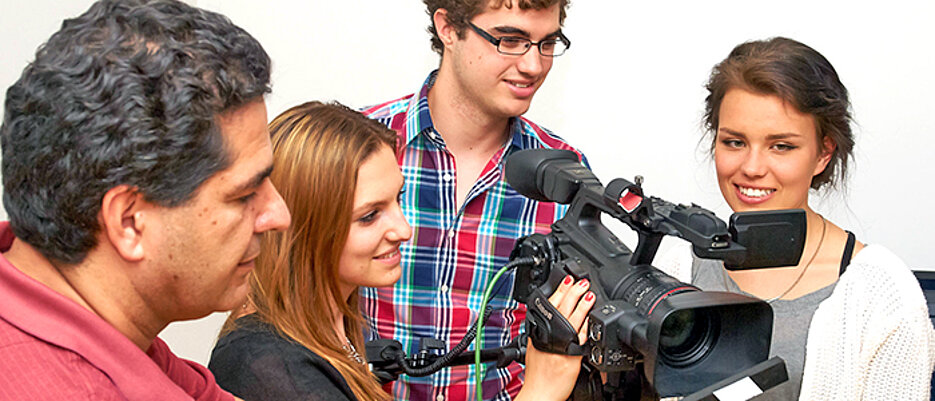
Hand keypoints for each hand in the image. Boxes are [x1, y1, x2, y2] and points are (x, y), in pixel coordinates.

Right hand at [515, 275, 595, 400]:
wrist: (539, 393)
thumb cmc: (538, 374)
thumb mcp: (536, 346)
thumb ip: (546, 331)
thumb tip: (554, 318)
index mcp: (538, 331)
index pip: (548, 305)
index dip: (558, 290)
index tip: (566, 278)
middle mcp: (549, 336)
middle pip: (560, 308)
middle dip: (570, 292)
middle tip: (579, 280)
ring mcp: (561, 346)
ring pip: (571, 320)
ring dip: (580, 304)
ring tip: (588, 293)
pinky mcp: (571, 357)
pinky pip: (580, 338)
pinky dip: (585, 326)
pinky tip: (591, 318)